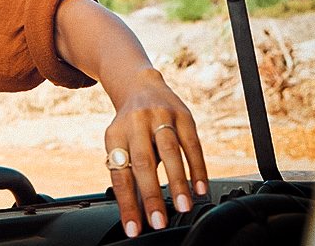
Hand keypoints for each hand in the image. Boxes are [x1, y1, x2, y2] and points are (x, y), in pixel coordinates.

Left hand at [103, 69, 207, 237]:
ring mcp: (159, 117)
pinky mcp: (183, 115)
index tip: (134, 228)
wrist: (140, 86)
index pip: (120, 174)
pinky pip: (192, 144)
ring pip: (169, 152)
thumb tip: (136, 212)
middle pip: (143, 163)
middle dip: (151, 195)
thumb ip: (131, 176)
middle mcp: (135, 124)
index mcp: (115, 135)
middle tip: (158, 222)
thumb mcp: (122, 144)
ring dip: (177, 183)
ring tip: (182, 207)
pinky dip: (197, 168)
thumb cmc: (130, 125)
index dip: (126, 203)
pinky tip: (200, 188)